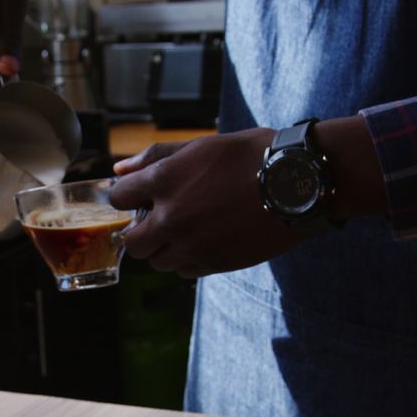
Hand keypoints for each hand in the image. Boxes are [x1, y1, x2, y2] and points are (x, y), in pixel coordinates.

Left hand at [109, 130, 301, 277]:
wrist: (298, 183)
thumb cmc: (252, 156)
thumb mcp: (202, 145)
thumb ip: (156, 157)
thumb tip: (119, 171)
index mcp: (164, 180)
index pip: (118, 199)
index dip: (126, 198)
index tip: (138, 198)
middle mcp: (171, 216)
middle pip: (132, 242)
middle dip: (140, 232)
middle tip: (157, 222)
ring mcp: (192, 244)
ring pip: (156, 261)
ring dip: (164, 248)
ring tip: (187, 230)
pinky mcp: (213, 263)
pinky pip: (183, 271)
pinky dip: (187, 260)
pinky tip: (204, 242)